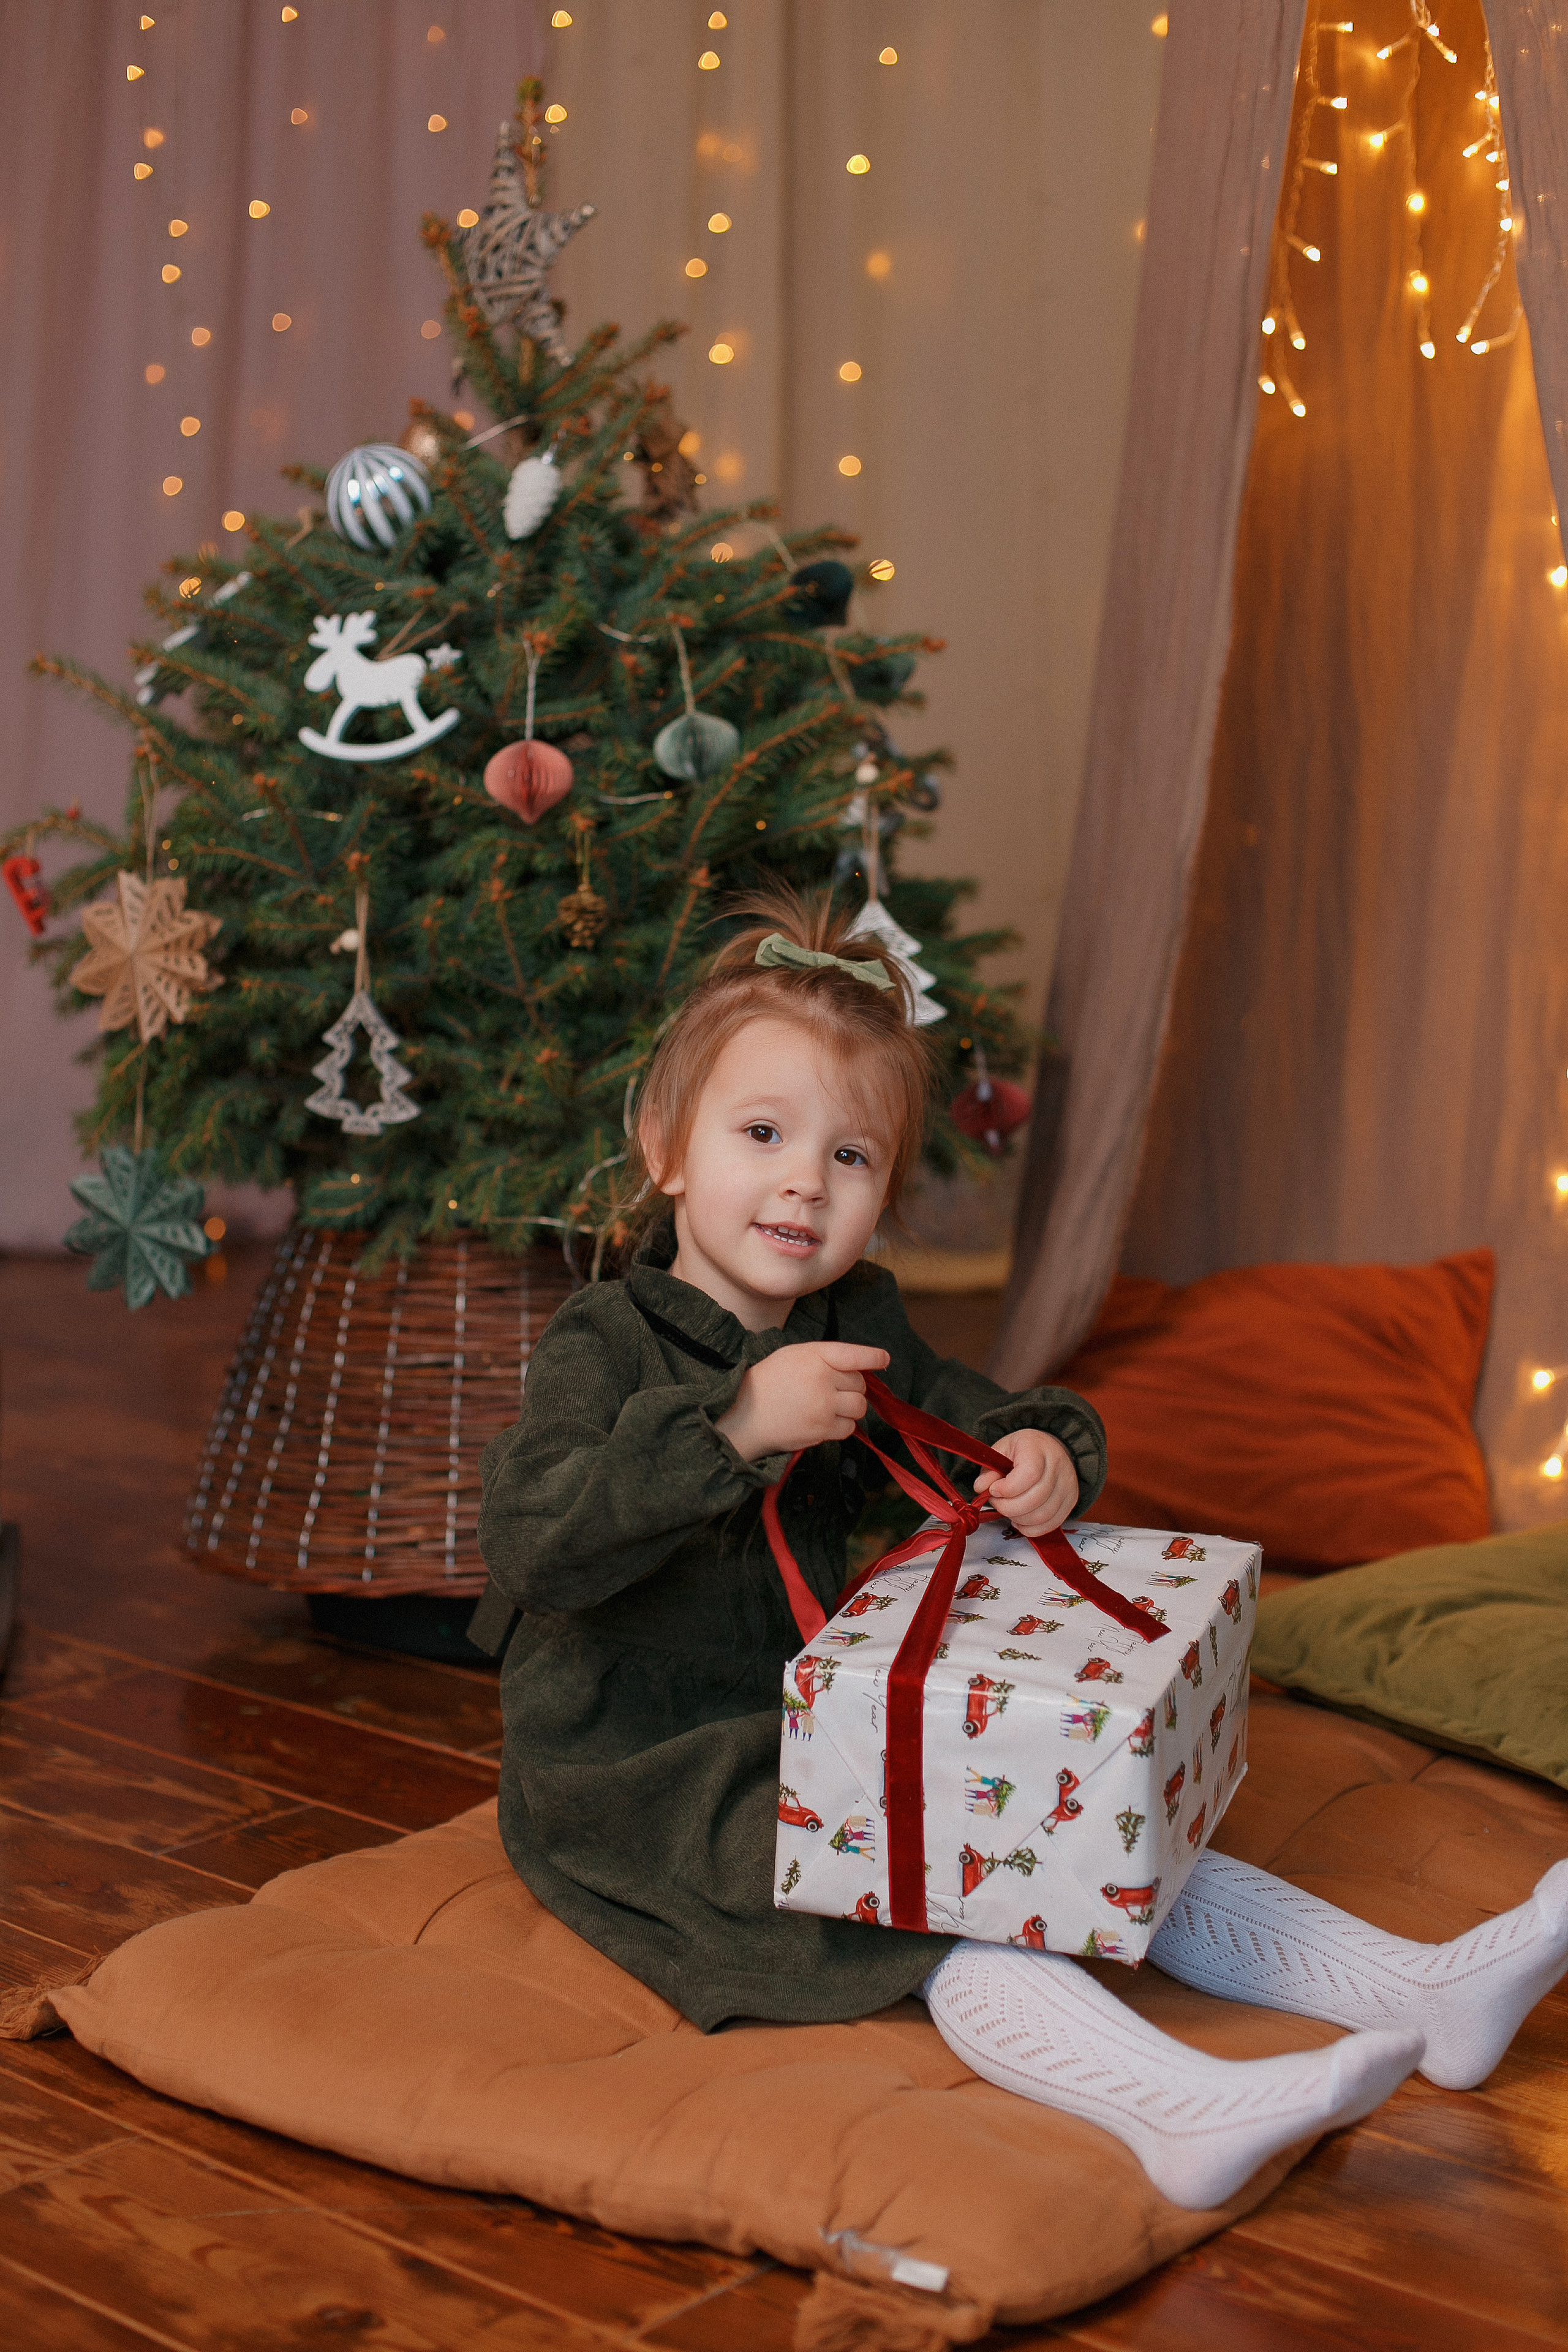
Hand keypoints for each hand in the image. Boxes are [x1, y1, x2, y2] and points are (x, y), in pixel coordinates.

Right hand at [716, 1342, 889, 1461]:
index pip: (854, 1355)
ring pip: (859, 1407)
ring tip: (829, 1406)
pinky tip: (822, 1420)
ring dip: (850, 1407)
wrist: (743, 1415)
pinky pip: (849, 1428)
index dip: (873, 1357)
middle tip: (830, 1390)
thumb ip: (825, 1358)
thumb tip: (858, 1369)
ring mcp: (823, 1406)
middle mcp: (822, 1379)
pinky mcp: (821, 1429)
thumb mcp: (792, 1355)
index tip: (884, 1359)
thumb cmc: (768, 1382)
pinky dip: (841, 1425)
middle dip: (851, 1387)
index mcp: (814, 1355)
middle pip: (860, 1384)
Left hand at [972, 1428, 1078, 1536]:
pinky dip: (1031, 1528)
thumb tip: (982, 1488)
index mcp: (1038, 1449)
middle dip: (1008, 1507)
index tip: (994, 1490)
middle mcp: (1058, 1467)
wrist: (1050, 1449)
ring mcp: (1067, 1486)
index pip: (1029, 1475)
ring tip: (1007, 1509)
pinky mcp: (1071, 1501)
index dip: (1008, 1489)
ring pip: (1042, 1515)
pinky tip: (1019, 1520)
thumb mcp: (1001, 1450)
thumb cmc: (1024, 1450)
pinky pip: (1051, 1524)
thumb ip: (989, 1469)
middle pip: (1035, 1499)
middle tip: (997, 1502)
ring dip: (1018, 1518)